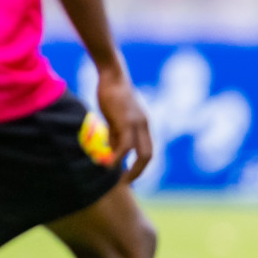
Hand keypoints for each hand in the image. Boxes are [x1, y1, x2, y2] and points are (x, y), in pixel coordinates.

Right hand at [95, 63, 152, 182]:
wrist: (112, 75)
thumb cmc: (111, 92)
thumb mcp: (115, 116)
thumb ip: (116, 133)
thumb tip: (113, 150)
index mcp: (143, 124)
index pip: (147, 150)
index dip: (140, 165)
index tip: (129, 175)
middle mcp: (144, 125)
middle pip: (148, 155)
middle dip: (139, 172)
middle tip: (127, 182)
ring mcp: (137, 124)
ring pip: (141, 153)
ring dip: (131, 169)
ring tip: (118, 179)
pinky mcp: (126, 122)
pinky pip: (125, 146)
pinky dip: (118, 158)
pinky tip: (109, 165)